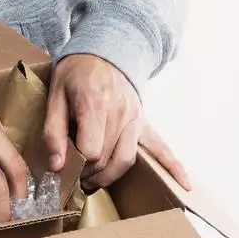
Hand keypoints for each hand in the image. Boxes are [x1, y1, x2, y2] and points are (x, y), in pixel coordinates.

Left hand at [44, 54, 190, 190]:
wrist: (104, 52)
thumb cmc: (75, 74)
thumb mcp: (55, 97)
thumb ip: (54, 131)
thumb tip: (56, 165)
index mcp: (96, 106)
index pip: (90, 151)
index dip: (76, 165)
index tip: (64, 166)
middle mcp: (121, 114)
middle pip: (107, 159)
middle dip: (88, 175)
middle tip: (73, 177)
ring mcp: (137, 119)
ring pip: (126, 160)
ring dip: (109, 177)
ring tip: (92, 183)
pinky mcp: (145, 123)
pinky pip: (162, 148)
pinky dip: (174, 168)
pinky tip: (185, 186)